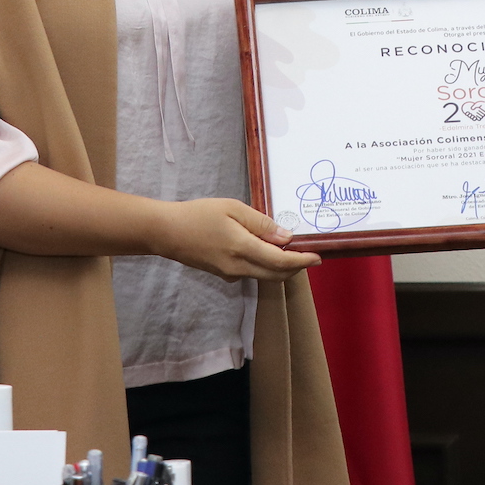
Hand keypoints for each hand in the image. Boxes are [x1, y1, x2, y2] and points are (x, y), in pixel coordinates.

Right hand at [150, 197, 321, 281]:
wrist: (166, 232)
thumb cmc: (198, 214)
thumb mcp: (232, 208)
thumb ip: (261, 224)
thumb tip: (287, 238)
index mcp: (242, 249)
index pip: (281, 262)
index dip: (302, 261)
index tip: (318, 257)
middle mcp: (238, 267)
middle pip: (276, 274)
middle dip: (296, 267)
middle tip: (309, 255)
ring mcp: (230, 274)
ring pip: (264, 275)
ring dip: (282, 267)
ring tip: (292, 250)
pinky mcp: (223, 274)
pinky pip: (251, 272)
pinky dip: (265, 265)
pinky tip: (266, 250)